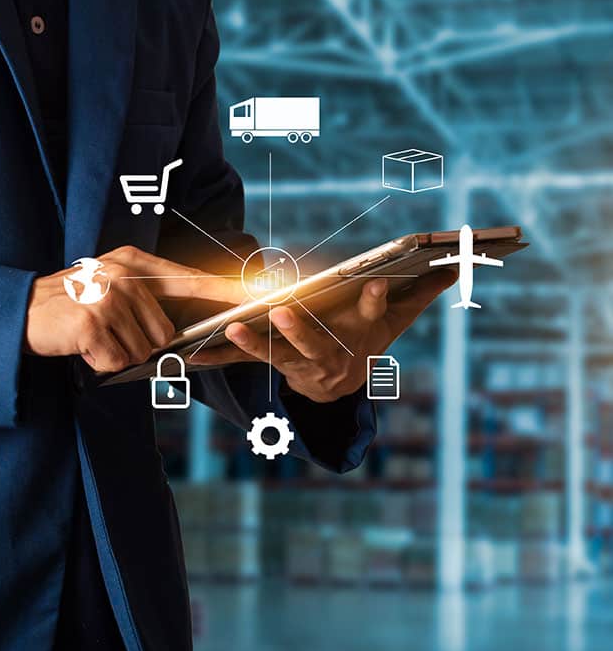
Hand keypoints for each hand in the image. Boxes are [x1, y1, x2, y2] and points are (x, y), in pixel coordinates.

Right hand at [25, 246, 245, 371]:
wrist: (20, 311)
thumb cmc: (69, 304)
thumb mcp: (109, 286)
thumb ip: (145, 300)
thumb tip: (175, 333)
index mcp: (134, 263)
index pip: (191, 279)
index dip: (226, 290)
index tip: (261, 293)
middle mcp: (125, 277)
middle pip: (164, 332)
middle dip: (138, 344)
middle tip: (106, 333)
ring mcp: (109, 298)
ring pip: (142, 351)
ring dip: (118, 354)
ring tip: (92, 337)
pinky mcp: (93, 323)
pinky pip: (117, 362)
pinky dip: (100, 364)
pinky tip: (83, 346)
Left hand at [188, 270, 455, 402]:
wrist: (339, 388)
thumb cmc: (367, 339)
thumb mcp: (396, 320)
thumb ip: (422, 292)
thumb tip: (457, 262)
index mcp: (362, 337)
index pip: (371, 317)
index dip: (372, 303)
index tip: (373, 284)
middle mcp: (331, 355)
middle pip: (316, 344)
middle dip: (301, 329)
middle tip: (282, 310)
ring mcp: (301, 364)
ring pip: (277, 354)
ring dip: (254, 343)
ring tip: (230, 326)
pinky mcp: (276, 365)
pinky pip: (248, 361)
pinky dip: (223, 355)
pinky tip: (193, 354)